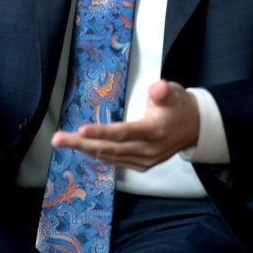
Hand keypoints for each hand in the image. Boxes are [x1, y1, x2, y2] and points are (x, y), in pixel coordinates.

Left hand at [51, 80, 199, 171]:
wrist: (195, 127)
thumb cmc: (179, 105)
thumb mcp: (175, 92)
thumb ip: (164, 92)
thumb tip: (158, 87)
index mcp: (154, 131)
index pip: (123, 133)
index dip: (101, 132)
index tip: (80, 130)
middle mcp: (148, 150)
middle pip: (109, 148)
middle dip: (81, 143)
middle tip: (57, 139)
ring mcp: (145, 160)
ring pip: (110, 157)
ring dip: (85, 150)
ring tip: (63, 142)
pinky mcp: (143, 165)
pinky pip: (116, 162)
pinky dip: (99, 156)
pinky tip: (84, 150)